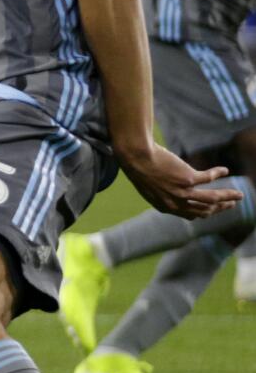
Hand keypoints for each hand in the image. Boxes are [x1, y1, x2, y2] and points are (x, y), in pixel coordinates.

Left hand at [117, 141, 239, 218]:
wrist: (135, 156)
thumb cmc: (139, 168)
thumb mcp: (150, 186)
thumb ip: (163, 193)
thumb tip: (174, 190)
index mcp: (165, 207)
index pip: (192, 215)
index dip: (205, 213)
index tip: (214, 209)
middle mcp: (175, 203)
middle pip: (205, 211)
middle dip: (221, 208)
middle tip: (231, 204)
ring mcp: (182, 192)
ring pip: (212, 198)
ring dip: (228, 197)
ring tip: (238, 195)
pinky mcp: (188, 178)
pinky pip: (209, 178)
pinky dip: (218, 173)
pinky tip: (224, 170)